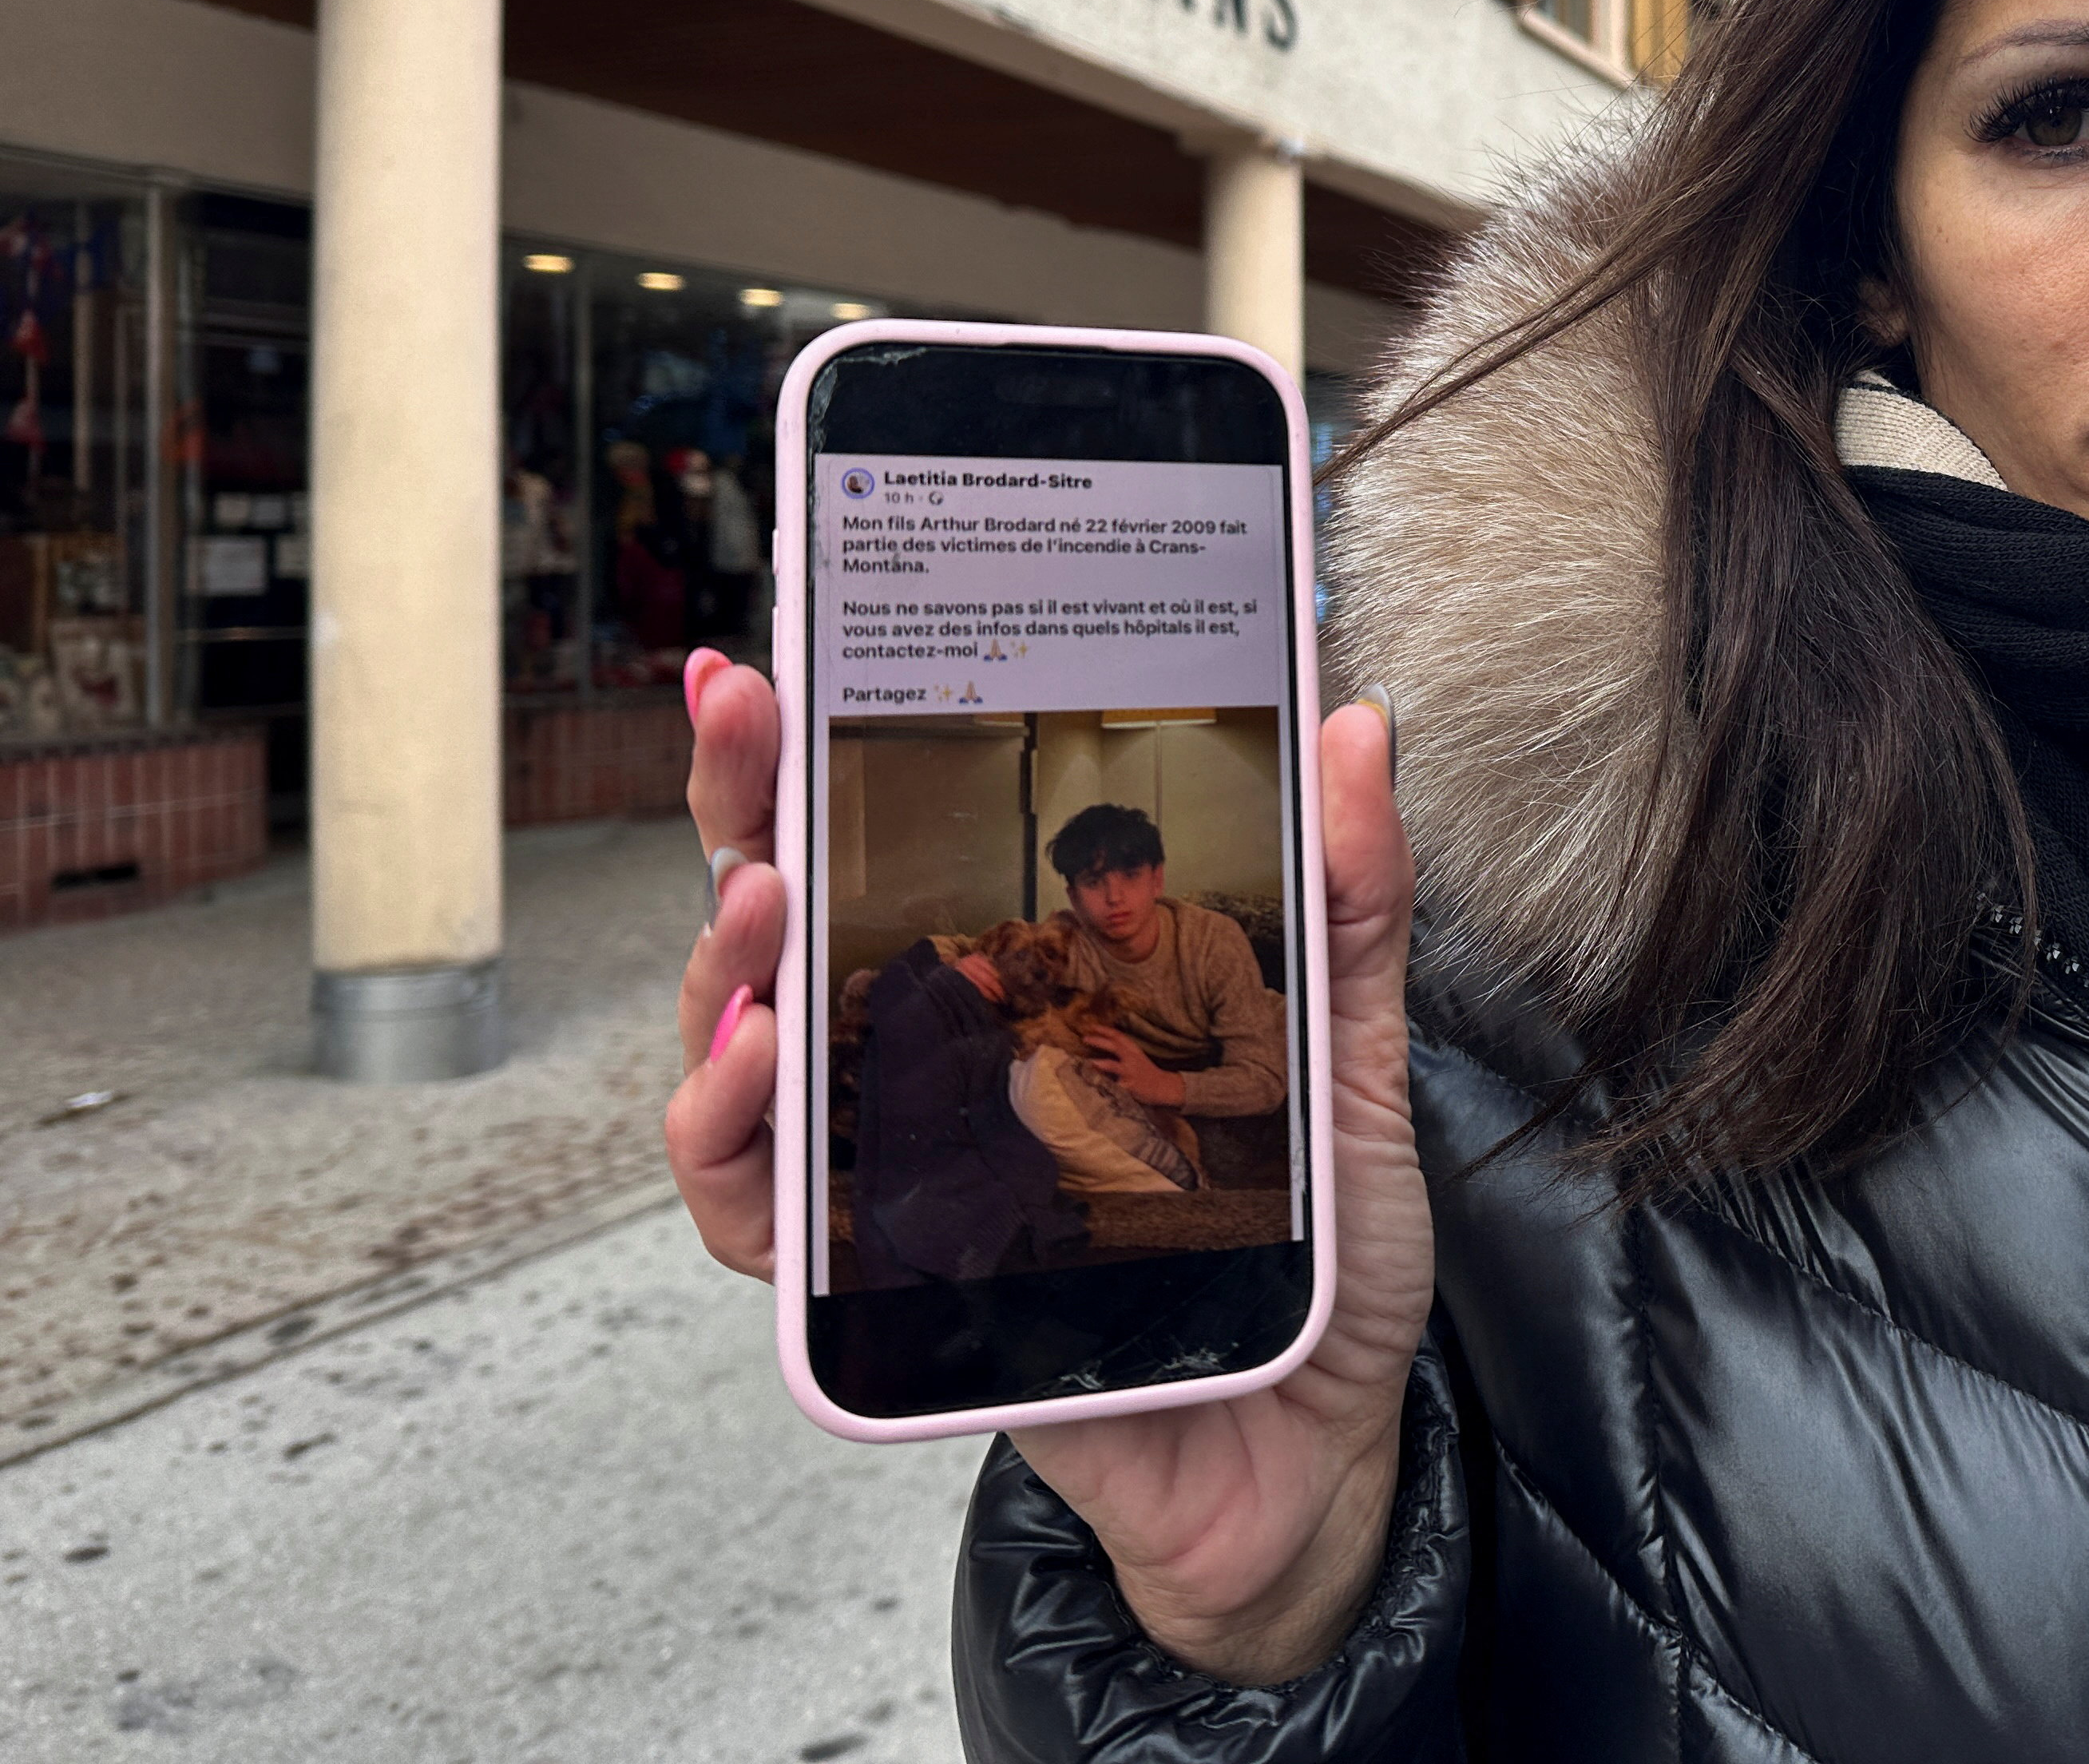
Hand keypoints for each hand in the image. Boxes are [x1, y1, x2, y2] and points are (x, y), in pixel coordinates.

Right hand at [661, 668, 1430, 1684]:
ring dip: (729, 959)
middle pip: (793, 912)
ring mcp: (897, 1170)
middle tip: (741, 708)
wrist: (1309, 1456)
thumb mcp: (1349, 1060)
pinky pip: (758, 1215)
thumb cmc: (1312, 1256)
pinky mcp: (883, 1286)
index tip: (805, 636)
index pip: (901, 841)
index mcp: (1030, 987)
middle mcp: (938, 1064)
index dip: (834, 741)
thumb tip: (1355, 724)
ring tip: (762, 900)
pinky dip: (732, 1138)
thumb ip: (1349, 901)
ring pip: (745, 1047)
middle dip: (741, 798)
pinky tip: (760, 1070)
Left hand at [1081, 1025, 1184, 1108]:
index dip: (1105, 1030)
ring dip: (1103, 1064)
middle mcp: (1132, 1058)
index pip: (1118, 1036)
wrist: (1163, 1086)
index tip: (1091, 1026)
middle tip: (1085, 1038)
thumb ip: (1121, 1051)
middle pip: (1115, 1046)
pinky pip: (1117, 1085)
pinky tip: (1097, 1085)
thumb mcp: (1136, 1057)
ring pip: (1115, 1066)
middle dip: (1100, 1041)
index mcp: (1133, 1050)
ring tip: (1091, 1063)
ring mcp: (1131, 1072)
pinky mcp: (1130, 1086)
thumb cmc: (1146, 1072)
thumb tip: (1100, 1044)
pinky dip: (1107, 1085)